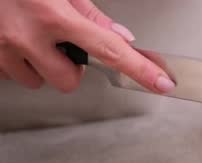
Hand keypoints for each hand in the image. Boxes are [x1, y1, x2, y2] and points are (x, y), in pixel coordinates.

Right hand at [0, 0, 174, 92]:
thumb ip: (90, 14)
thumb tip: (121, 38)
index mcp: (53, 14)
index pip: (109, 50)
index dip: (139, 69)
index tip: (160, 82)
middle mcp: (28, 34)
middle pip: (69, 80)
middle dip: (70, 67)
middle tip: (60, 42)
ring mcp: (4, 48)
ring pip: (40, 82)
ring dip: (42, 66)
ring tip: (34, 37)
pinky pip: (14, 76)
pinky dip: (19, 62)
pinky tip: (16, 39)